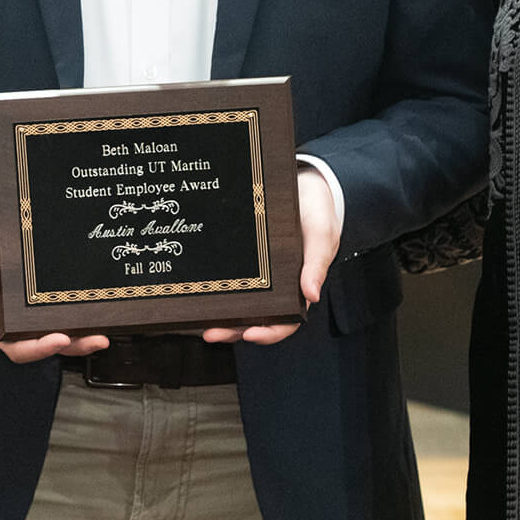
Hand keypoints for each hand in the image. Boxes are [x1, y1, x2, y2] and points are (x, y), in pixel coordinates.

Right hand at [0, 233, 108, 363]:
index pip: (19, 348)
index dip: (40, 348)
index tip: (59, 339)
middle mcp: (17, 329)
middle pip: (48, 345)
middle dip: (74, 346)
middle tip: (98, 339)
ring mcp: (31, 320)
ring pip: (59, 335)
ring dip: (82, 337)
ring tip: (105, 333)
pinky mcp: (41, 308)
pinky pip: (62, 319)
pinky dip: (80, 321)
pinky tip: (98, 314)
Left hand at [203, 168, 337, 344]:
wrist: (304, 184)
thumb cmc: (317, 212)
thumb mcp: (321, 234)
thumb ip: (317, 263)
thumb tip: (312, 296)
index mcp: (298, 288)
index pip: (285, 321)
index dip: (268, 332)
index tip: (249, 334)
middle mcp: (277, 287)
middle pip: (255, 319)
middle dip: (233, 330)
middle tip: (211, 333)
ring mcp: (259, 275)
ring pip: (239, 304)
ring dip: (221, 316)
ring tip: (199, 321)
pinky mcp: (244, 261)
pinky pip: (230, 279)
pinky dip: (216, 289)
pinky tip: (198, 291)